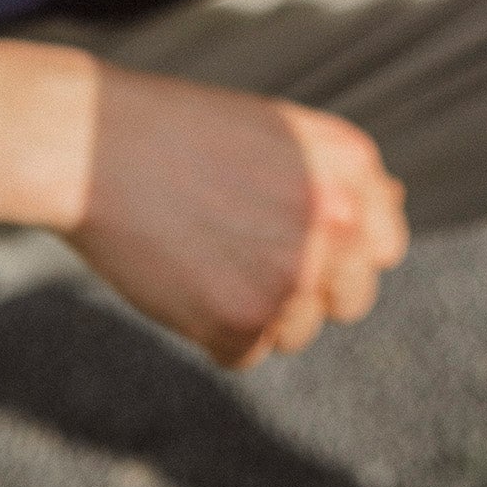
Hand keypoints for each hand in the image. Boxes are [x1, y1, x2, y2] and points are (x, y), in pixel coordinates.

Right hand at [64, 67, 408, 367]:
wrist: (93, 142)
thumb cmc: (182, 134)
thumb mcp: (280, 132)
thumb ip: (338, 178)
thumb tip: (393, 210)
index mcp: (352, 164)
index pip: (384, 246)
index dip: (339, 251)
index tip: (292, 235)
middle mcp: (339, 218)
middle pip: (353, 298)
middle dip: (307, 289)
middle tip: (242, 249)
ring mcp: (295, 273)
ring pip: (299, 331)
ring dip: (257, 311)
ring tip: (204, 251)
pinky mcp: (243, 322)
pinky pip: (246, 354)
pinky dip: (213, 331)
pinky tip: (182, 275)